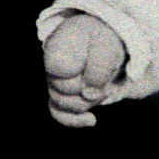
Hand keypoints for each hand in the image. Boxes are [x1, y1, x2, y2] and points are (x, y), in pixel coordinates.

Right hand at [42, 12, 126, 127]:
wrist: (99, 38)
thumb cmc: (101, 39)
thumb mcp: (107, 44)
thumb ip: (99, 67)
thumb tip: (89, 95)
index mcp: (58, 45)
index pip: (60, 69)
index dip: (80, 70)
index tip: (92, 58)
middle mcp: (50, 64)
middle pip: (66, 90)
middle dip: (90, 86)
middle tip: (108, 72)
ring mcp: (53, 81)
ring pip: (64, 104)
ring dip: (90, 100)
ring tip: (105, 85)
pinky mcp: (59, 95)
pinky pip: (59, 114)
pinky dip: (75, 119)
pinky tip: (92, 120)